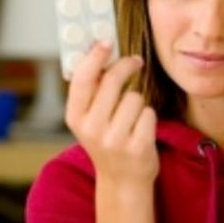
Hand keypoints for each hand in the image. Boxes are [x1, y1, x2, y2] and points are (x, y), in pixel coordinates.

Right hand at [65, 40, 158, 187]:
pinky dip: (148, 117)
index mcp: (74, 117)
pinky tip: (140, 130)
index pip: (82, 79)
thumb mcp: (89, 118)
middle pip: (112, 80)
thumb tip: (100, 48)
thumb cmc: (107, 140)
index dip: (94, 57)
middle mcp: (91, 129)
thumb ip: (91, 89)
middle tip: (135, 61)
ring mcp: (114, 140)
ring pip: (134, 97)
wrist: (122, 180)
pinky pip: (148, 113)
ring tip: (131, 117)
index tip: (106, 42)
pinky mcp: (136, 147)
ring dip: (138, 102)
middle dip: (127, 66)